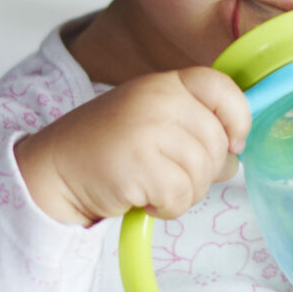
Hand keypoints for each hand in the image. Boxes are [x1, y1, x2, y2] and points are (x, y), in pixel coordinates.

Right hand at [16, 68, 251, 226]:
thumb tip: (234, 156)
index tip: (233, 142)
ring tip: (151, 186)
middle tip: (169, 176)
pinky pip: (181, 196)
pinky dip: (167, 208)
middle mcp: (160, 99)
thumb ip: (193, 127)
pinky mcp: (141, 165)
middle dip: (204, 171)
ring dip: (183, 192)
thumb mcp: (152, 120)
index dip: (238, 119)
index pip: (223, 88)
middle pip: (217, 142)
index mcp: (165, 83)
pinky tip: (143, 199)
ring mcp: (149, 130)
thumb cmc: (108, 149)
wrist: (54, 170)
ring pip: (203, 173)